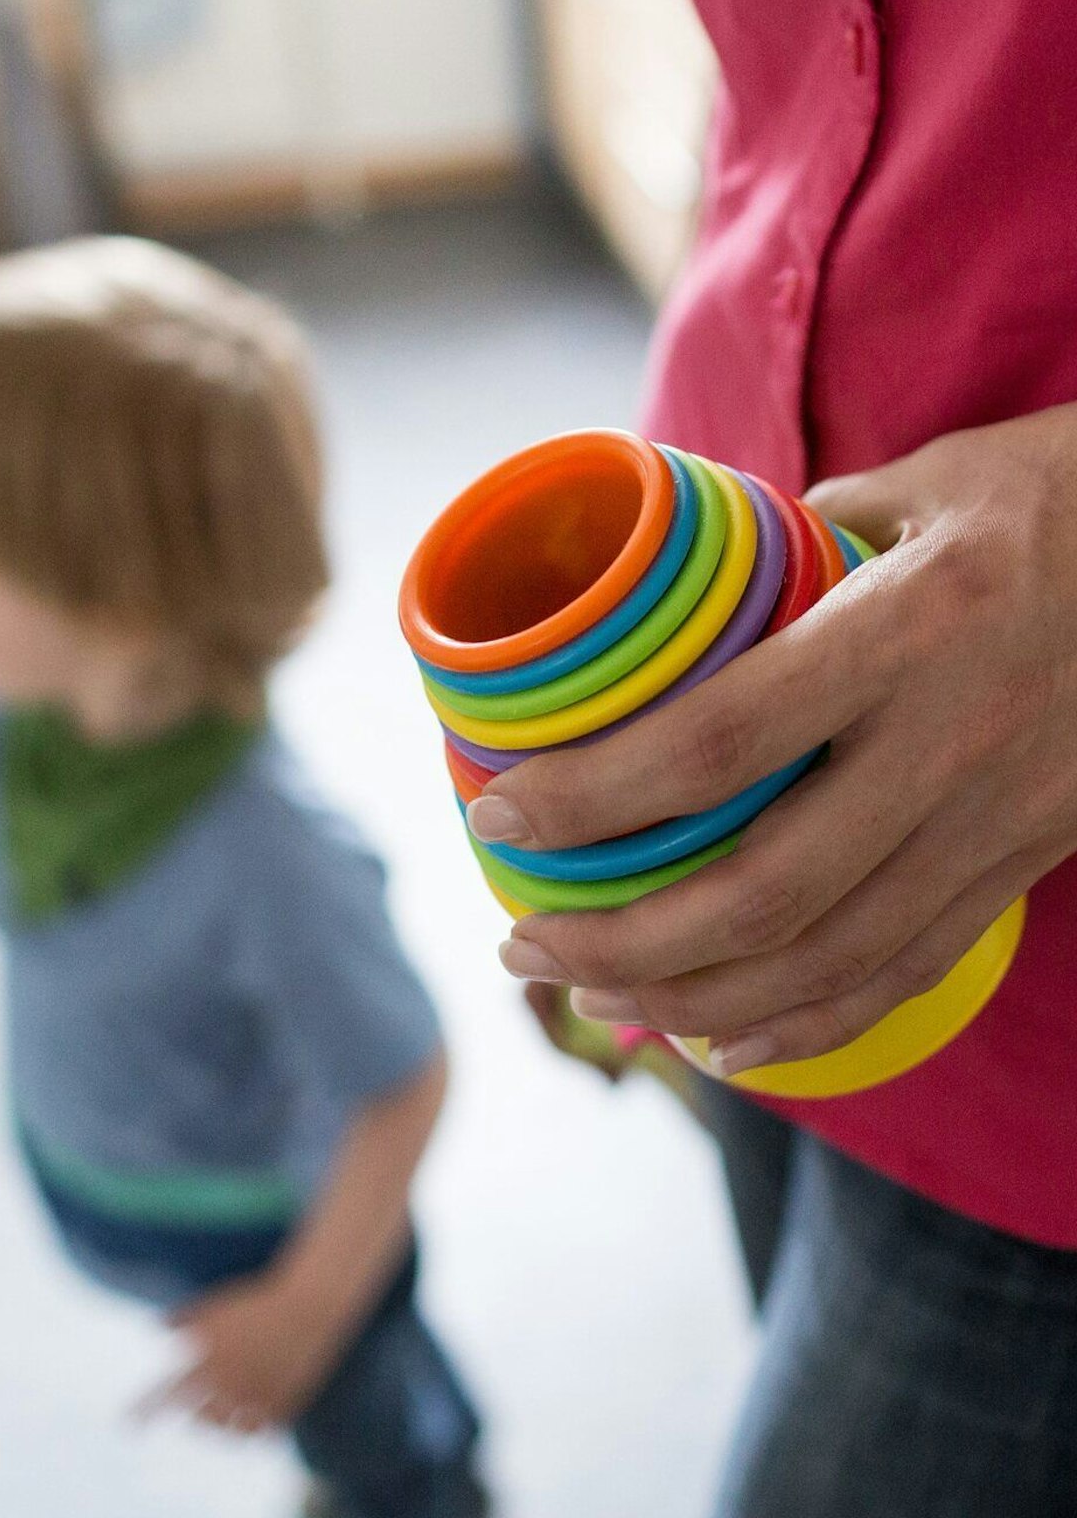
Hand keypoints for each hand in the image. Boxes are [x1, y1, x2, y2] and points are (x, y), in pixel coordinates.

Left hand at [135, 1269, 350, 1434]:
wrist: (307, 1309)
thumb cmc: (257, 1302)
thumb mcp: (215, 1305)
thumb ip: (185, 1319)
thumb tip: (158, 1327)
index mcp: (208, 1361)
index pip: (168, 1393)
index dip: (146, 1409)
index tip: (127, 1425)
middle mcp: (228, 1386)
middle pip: (199, 1418)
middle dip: (197, 1410)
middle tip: (196, 1406)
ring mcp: (256, 1401)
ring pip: (227, 1430)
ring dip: (222, 1422)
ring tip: (222, 1411)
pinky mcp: (281, 1411)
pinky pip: (257, 1431)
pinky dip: (250, 1426)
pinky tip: (249, 1417)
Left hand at [470, 403, 1076, 1073]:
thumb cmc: (1068, 494)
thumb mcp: (929, 478)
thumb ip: (793, 535)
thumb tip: (676, 581)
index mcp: (911, 629)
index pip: (716, 743)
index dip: (591, 798)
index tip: (498, 818)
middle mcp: (958, 743)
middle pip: (760, 892)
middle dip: (616, 940)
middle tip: (518, 944)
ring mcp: (1004, 819)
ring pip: (827, 959)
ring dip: (687, 997)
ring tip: (586, 993)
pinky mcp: (1030, 862)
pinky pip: (908, 972)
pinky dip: (806, 1024)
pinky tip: (721, 1039)